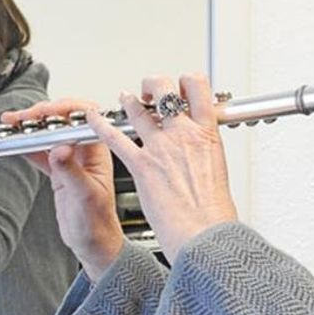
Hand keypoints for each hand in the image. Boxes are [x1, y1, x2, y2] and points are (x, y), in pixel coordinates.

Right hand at [1, 100, 123, 280]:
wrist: (93, 244)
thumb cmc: (98, 224)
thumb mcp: (84, 196)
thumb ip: (71, 171)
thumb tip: (59, 148)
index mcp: (99, 151)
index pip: (83, 117)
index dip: (62, 109)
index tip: (42, 113)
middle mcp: (86, 151)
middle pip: (63, 120)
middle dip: (42, 114)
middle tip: (21, 118)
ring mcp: (71, 159)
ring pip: (49, 133)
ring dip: (30, 127)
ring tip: (11, 123)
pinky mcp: (59, 170)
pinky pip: (40, 151)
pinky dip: (26, 145)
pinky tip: (13, 142)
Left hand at [88, 73, 237, 260]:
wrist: (203, 234)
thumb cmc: (213, 211)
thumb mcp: (219, 170)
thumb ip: (205, 152)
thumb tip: (202, 150)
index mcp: (207, 134)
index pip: (198, 87)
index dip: (187, 80)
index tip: (182, 87)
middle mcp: (182, 134)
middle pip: (164, 89)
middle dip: (155, 84)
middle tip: (151, 92)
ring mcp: (160, 147)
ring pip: (138, 108)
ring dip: (129, 101)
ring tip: (126, 99)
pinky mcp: (140, 165)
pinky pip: (115, 138)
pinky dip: (100, 126)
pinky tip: (94, 120)